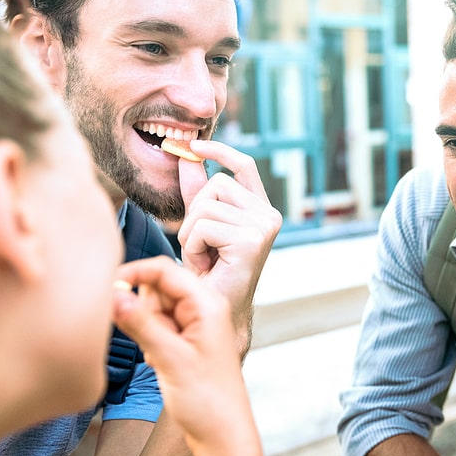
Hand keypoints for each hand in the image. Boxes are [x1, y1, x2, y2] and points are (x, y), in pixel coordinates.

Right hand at [112, 256, 260, 455]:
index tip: (107, 286)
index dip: (134, 273)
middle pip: (157, 286)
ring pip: (154, 306)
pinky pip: (157, 325)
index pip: (165, 269)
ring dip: (146, 325)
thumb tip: (114, 295)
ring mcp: (195, 323)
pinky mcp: (186, 339)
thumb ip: (141, 324)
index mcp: (208, 303)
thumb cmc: (209, 401)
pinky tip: (160, 359)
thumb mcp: (170, 359)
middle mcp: (203, 308)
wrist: (221, 433)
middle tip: (149, 337)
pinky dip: (151, 338)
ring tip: (159, 353)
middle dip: (142, 307)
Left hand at [176, 139, 281, 356]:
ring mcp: (263, 226)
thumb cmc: (210, 270)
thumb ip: (196, 190)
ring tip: (203, 256)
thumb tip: (187, 154)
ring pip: (207, 206)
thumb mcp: (200, 223)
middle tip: (201, 246)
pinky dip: (194, 245)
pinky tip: (206, 264)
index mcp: (261, 208)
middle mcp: (268, 215)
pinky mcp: (252, 241)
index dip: (219, 151)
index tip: (193, 145)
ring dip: (192, 232)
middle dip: (195, 212)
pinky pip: (204, 226)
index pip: (244, 166)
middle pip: (217, 183)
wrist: (217, 310)